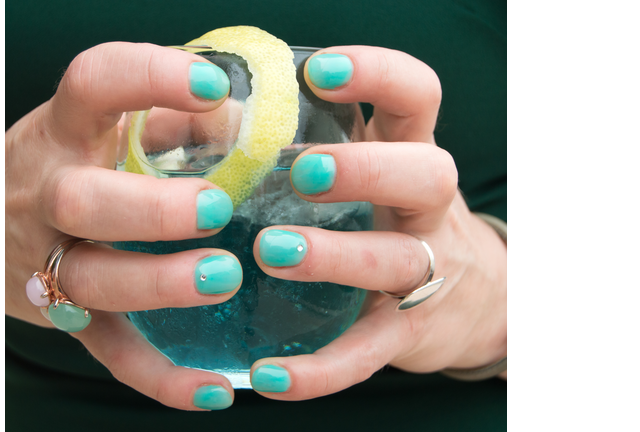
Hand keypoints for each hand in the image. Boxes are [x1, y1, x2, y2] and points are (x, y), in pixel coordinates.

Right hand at [6, 42, 240, 409]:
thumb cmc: (66, 162)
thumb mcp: (101, 126)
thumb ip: (172, 119)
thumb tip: (246, 121)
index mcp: (65, 130)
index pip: (93, 85)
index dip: (149, 80)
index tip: (210, 86)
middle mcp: (48, 192)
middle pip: (80, 201)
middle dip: (148, 208)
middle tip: (214, 208)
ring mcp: (50, 259)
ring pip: (92, 281)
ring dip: (156, 284)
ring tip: (222, 277)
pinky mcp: (67, 315)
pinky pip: (109, 351)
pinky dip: (159, 377)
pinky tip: (212, 389)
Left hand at [249, 46, 506, 398]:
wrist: (470, 300)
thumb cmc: (383, 216)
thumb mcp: (358, 170)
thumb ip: (283, 141)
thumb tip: (175, 120)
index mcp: (408, 152)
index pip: (415, 96)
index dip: (377, 74)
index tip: (317, 72)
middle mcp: (425, 208)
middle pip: (426, 173)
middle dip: (366, 168)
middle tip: (302, 172)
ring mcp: (424, 272)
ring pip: (398, 260)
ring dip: (337, 256)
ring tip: (271, 253)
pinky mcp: (405, 334)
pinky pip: (368, 353)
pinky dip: (322, 370)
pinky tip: (269, 377)